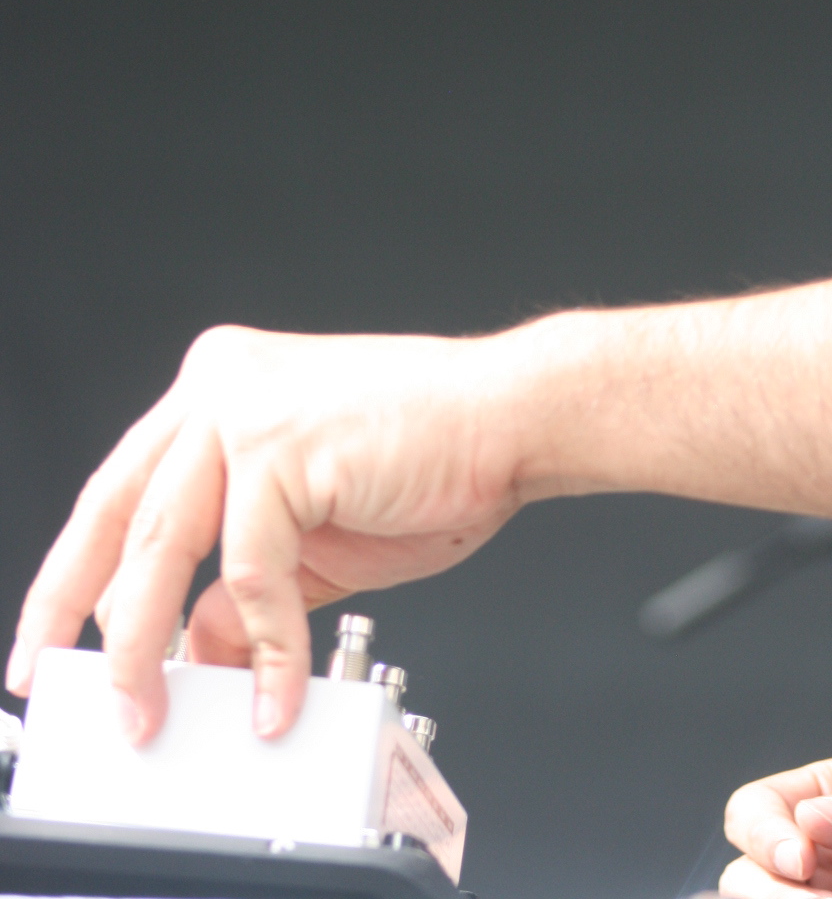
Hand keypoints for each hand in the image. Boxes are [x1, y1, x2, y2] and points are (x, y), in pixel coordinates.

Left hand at [6, 326, 526, 744]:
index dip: (71, 578)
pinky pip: (249, 569)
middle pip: (118, 518)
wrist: (513, 420)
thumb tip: (200, 655)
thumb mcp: (317, 544)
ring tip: (156, 715)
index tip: (49, 644)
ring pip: (162, 548)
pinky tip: (281, 687)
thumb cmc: (432, 462)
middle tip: (91, 700)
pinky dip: (265, 644)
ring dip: (150, 649)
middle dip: (85, 624)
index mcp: (217, 392)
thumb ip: (248, 591)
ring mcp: (246, 406)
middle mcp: (217, 385)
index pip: (117, 492)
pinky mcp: (283, 442)